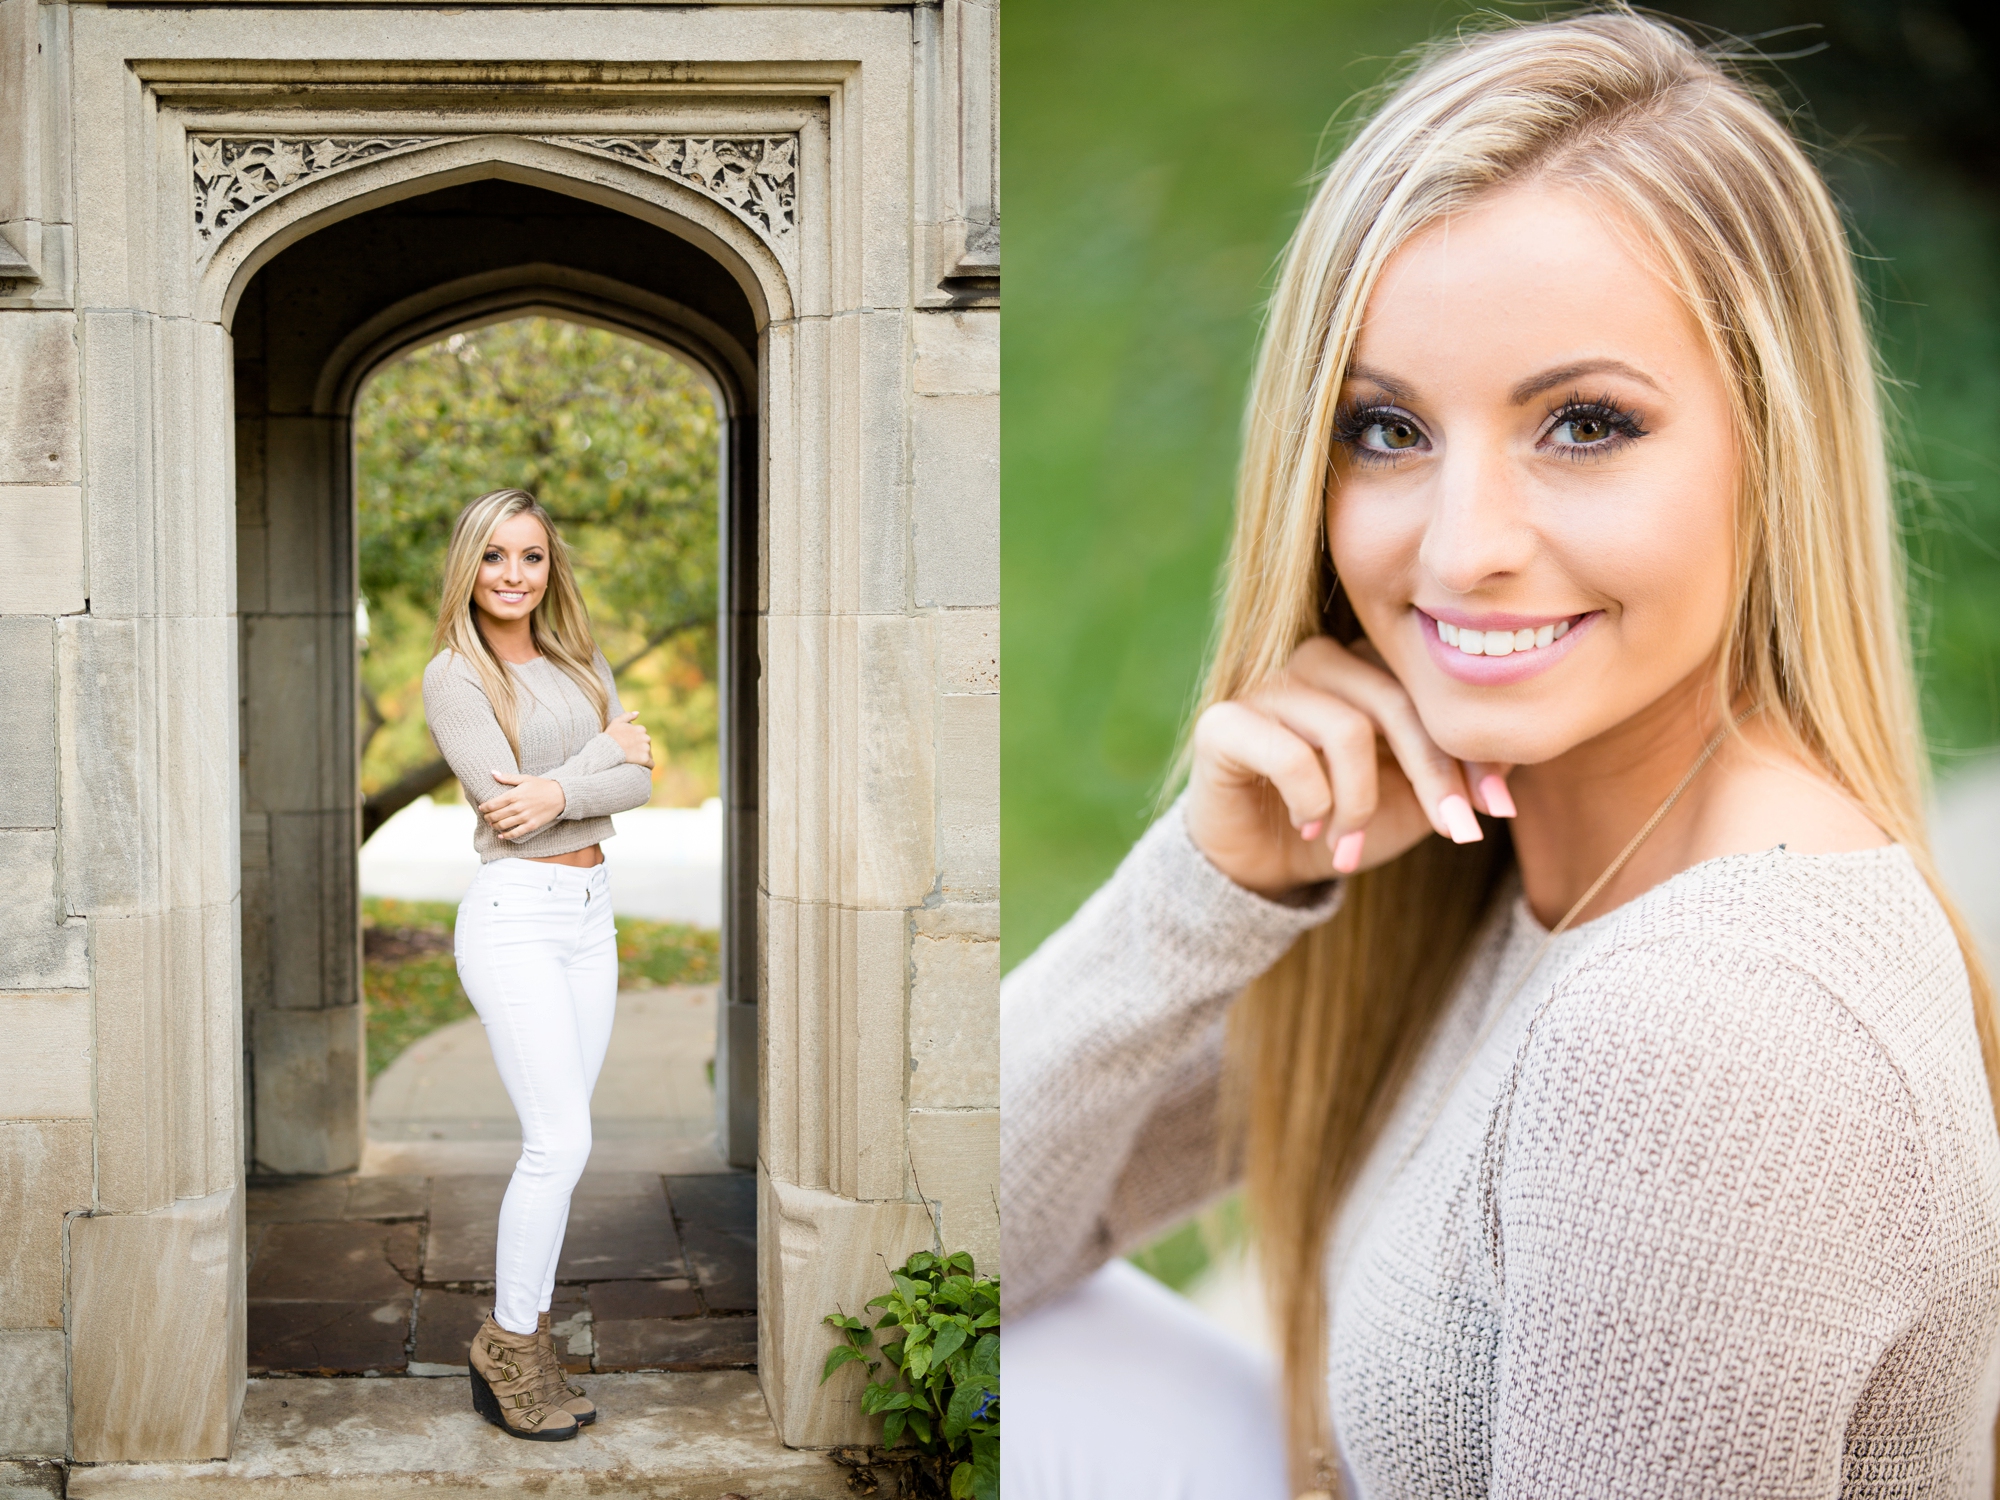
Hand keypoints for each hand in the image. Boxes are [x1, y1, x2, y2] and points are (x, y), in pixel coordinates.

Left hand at [479, 773, 566, 840]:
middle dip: (488, 817)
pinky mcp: (531, 825)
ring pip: (503, 825)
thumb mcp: (525, 779)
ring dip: (494, 825)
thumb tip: (492, 772)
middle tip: (486, 817)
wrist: (560, 795)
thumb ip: (507, 777)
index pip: (493, 804)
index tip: (482, 808)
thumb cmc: (542, 786)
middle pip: (496, 815)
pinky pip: (515, 833)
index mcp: (514, 795)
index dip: (484, 807)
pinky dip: (506, 835)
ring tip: (492, 824)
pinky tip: (501, 835)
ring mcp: (524, 817)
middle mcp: (517, 807)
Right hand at [605, 710, 653, 767]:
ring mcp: (646, 748)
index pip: (643, 737)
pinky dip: (648, 766)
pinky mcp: (645, 759)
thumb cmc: (610, 736)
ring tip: (633, 761)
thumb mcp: (616, 722)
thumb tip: (638, 713)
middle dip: (641, 750)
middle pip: (647, 746)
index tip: (629, 747)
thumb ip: (628, 715)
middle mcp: (646, 738)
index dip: (636, 743)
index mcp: (641, 729)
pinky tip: (642, 767)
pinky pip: (651, 764)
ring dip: (643, 758)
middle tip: (630, 755)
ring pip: (649, 755)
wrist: (607, 750)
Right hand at [1186, 635, 1513, 897]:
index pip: (1427, 690)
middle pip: (1395, 701)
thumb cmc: (1342, 823)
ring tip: (1348, 840)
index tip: (1495, 809)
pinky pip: (1290, 756)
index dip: (1467, 749)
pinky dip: (1312, 803)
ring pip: (1346, 730)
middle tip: (1454, 832)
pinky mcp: (1223, 724)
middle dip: (1433, 776)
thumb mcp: (1414, 800)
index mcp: (1363, 667)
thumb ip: (1459, 767)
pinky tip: (1308, 827)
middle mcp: (1314, 662)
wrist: (1263, 865)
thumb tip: (1519, 746)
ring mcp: (1265, 686)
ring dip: (1359, 802)